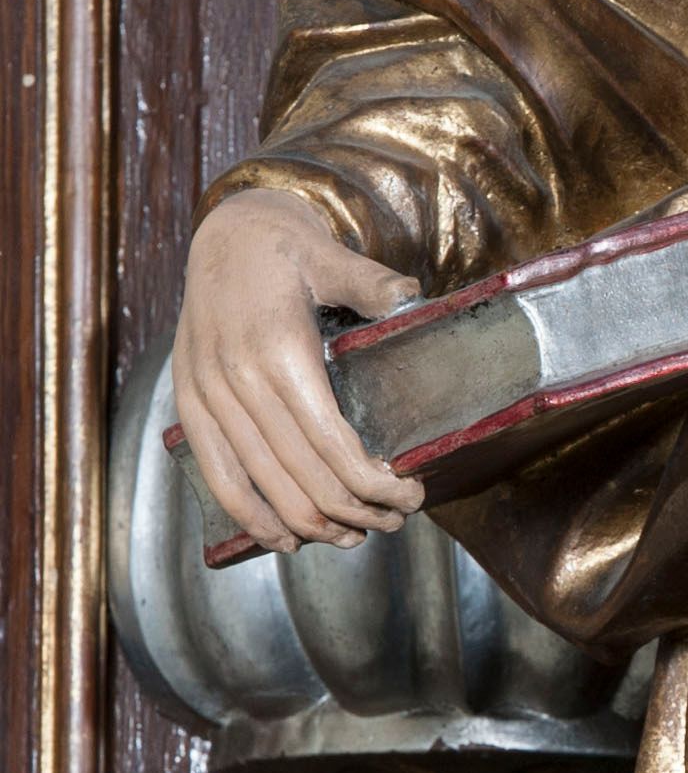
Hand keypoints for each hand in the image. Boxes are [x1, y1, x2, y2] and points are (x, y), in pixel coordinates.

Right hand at [172, 191, 423, 554]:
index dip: (376, 486)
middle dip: (358, 512)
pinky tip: (288, 539)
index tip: (412, 494)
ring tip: (354, 535)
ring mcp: (210, 398)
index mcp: (280, 353)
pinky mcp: (191, 405)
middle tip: (395, 520)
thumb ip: (370, 283)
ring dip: (314, 525)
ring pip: (265, 489)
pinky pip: (219, 478)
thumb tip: (410, 298)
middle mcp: (240, 383)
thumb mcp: (331, 256)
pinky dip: (253, 518)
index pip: (334, 447)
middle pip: (306, 479)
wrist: (223, 232)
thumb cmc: (284, 247)